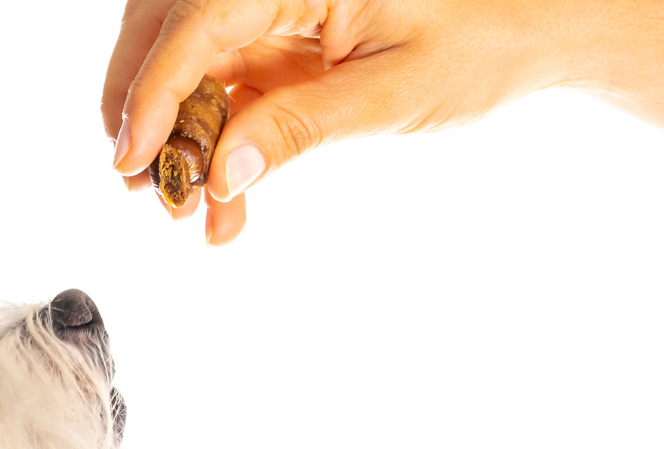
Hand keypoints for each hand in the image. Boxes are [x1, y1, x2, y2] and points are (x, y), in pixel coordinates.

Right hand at [101, 0, 591, 243]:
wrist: (531, 33)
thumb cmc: (479, 45)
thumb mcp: (391, 95)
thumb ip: (299, 128)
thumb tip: (220, 172)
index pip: (198, 20)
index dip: (154, 91)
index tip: (132, 159)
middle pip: (167, 31)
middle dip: (147, 114)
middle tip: (149, 191)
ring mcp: (269, 10)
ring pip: (185, 66)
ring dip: (178, 141)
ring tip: (190, 213)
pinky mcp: (274, 42)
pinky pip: (222, 92)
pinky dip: (215, 148)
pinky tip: (224, 208)